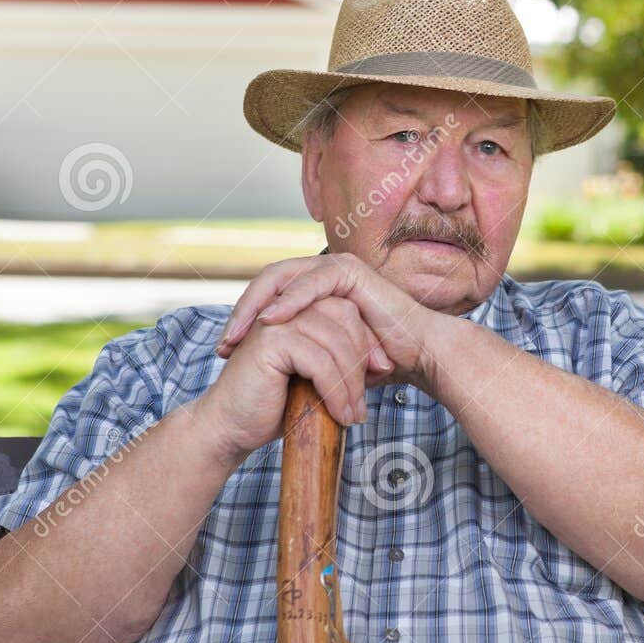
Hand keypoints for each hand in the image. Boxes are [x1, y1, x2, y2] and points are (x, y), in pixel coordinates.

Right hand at [197, 295, 380, 464]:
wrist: (231, 427)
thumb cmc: (274, 405)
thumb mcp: (316, 379)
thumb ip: (341, 360)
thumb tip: (385, 362)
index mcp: (297, 308)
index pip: (347, 310)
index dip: (367, 342)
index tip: (380, 375)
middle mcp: (287, 306)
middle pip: (346, 318)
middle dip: (362, 360)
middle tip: (364, 401)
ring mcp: (277, 320)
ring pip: (336, 342)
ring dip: (351, 383)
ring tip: (353, 415)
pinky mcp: (271, 340)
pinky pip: (320, 361)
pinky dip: (336, 391)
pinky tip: (340, 415)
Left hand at [216, 252, 450, 391]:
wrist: (419, 356)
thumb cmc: (379, 363)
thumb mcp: (327, 358)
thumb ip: (302, 354)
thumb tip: (270, 374)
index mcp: (315, 289)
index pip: (267, 297)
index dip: (243, 321)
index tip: (224, 352)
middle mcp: (323, 273)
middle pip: (267, 284)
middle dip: (241, 312)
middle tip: (224, 343)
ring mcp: (336, 268)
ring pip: (282, 278)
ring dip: (257, 305)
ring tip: (239, 333)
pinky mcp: (349, 272)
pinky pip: (310, 282)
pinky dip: (288, 300)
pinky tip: (270, 319)